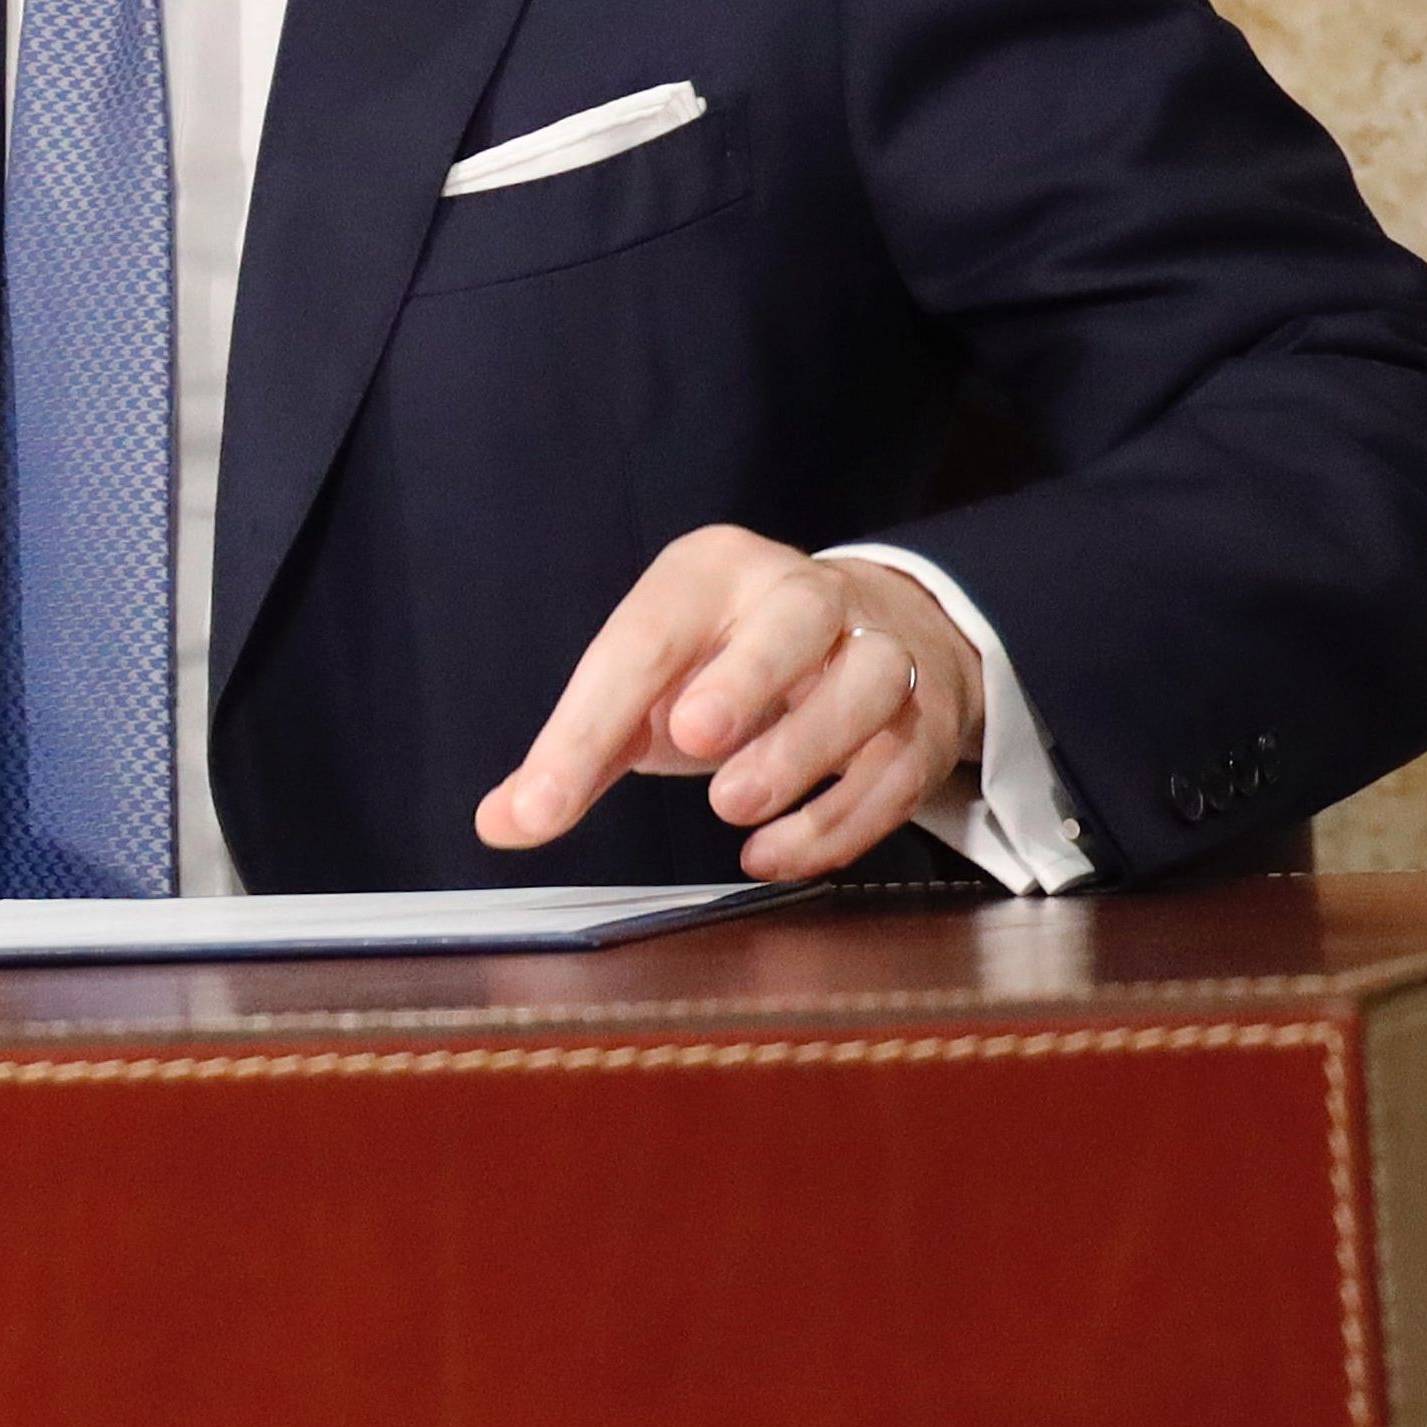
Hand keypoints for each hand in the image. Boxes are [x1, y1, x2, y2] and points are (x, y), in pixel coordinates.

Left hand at [479, 525, 983, 882]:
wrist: (875, 633)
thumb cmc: (732, 665)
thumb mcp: (649, 688)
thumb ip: (578, 752)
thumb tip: (502, 821)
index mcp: (712, 572)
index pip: (645, 640)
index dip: (590, 724)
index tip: (542, 807)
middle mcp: (802, 596)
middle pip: (793, 619)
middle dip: (747, 677)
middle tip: (694, 738)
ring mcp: (879, 652)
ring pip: (867, 683)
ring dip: (801, 751)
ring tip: (732, 809)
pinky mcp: (924, 721)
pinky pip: (897, 767)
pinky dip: (841, 819)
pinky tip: (776, 854)